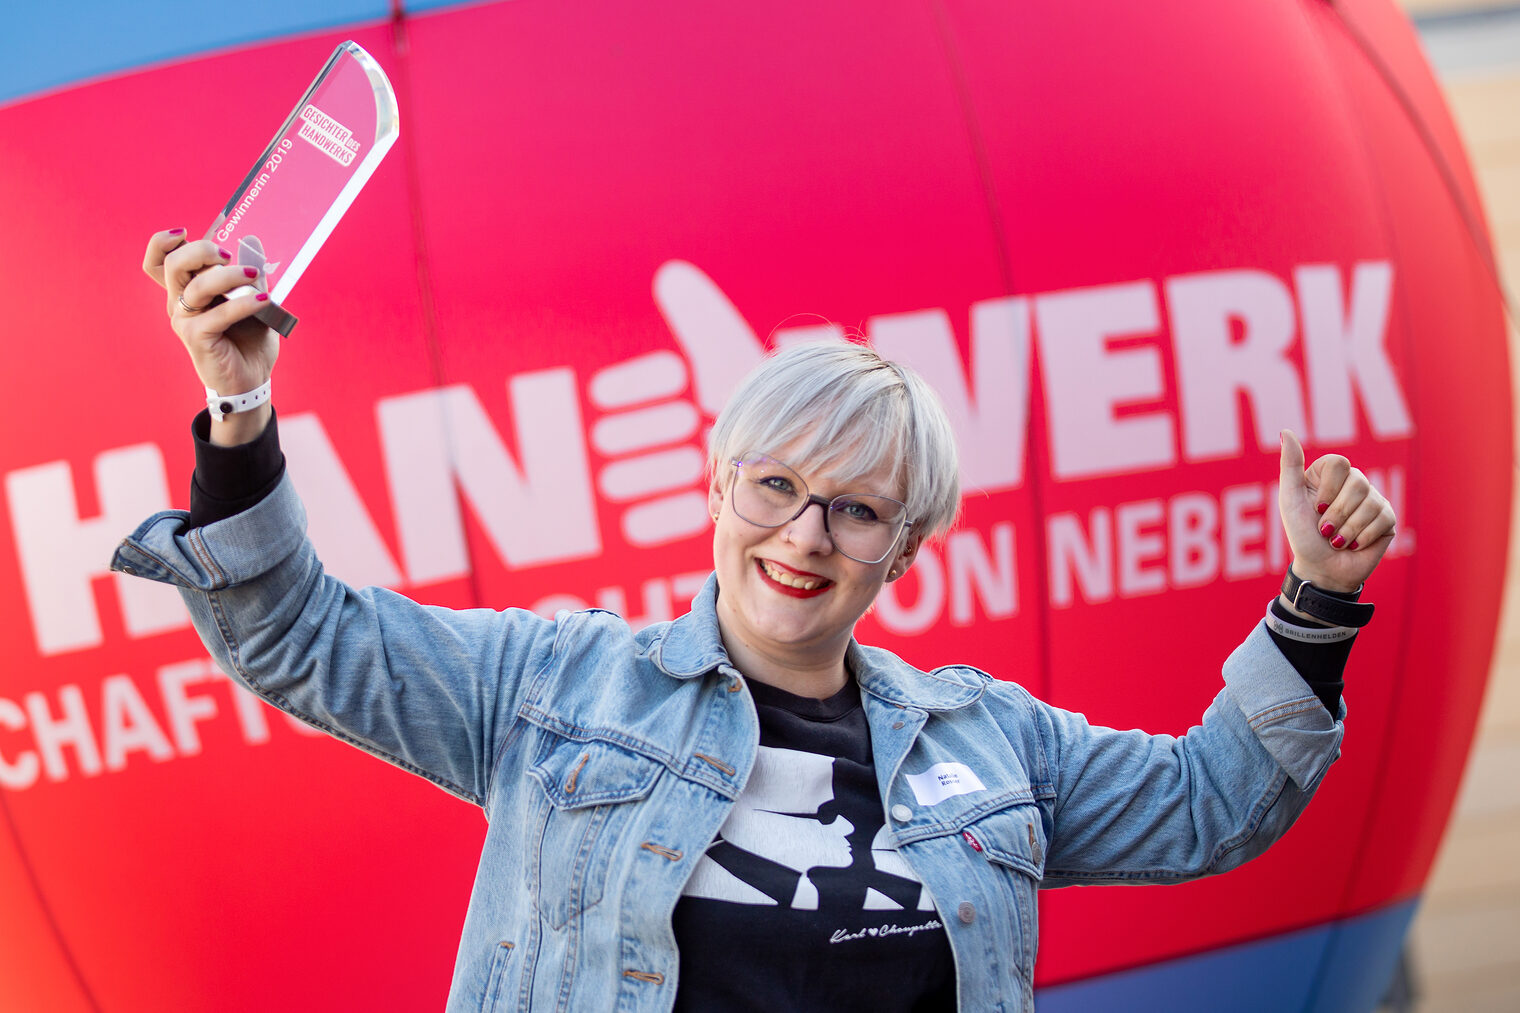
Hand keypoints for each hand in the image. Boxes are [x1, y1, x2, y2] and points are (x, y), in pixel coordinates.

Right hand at [144, 229, 277, 443]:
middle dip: (201, 251)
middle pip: (173, 265)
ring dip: (228, 276)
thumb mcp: (252, 300)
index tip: (184, 232)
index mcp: (186, 289)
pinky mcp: (196, 337)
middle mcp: (179, 302)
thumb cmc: (248, 337)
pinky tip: (264, 300)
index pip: (158, 261)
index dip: (162, 242)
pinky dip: (242, 304)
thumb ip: (250, 275)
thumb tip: (253, 243)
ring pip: (196, 286)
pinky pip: (217, 314)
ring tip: (254, 276)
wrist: (251, 378)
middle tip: (229, 255)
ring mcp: (185, 320)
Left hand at [1277, 429, 1395, 596]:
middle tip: (1325, 530)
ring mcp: (1373, 500)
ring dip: (1348, 529)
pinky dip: (1362, 537)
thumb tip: (1286, 431)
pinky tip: (1354, 545)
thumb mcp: (1290, 499)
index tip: (1316, 508)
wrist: (1321, 569)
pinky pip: (1383, 518)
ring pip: (1371, 503)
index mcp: (1329, 475)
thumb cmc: (1302, 535)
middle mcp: (1353, 484)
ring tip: (1337, 540)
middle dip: (1337, 514)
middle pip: (1358, 483)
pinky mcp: (1387, 519)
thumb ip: (1290, 465)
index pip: (1339, 463)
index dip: (1328, 488)